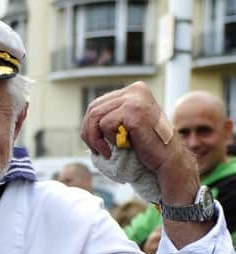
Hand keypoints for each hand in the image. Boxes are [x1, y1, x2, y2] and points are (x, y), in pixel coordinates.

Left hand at [81, 81, 198, 204]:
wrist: (169, 160)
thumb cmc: (146, 147)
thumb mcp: (127, 125)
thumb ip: (113, 115)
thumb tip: (87, 119)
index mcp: (134, 91)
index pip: (97, 104)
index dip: (90, 126)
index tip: (95, 143)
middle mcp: (135, 90)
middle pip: (93, 108)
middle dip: (88, 132)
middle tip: (96, 150)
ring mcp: (136, 99)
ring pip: (95, 116)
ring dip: (95, 138)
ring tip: (105, 151)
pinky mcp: (135, 112)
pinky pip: (105, 124)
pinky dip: (108, 139)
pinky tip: (121, 146)